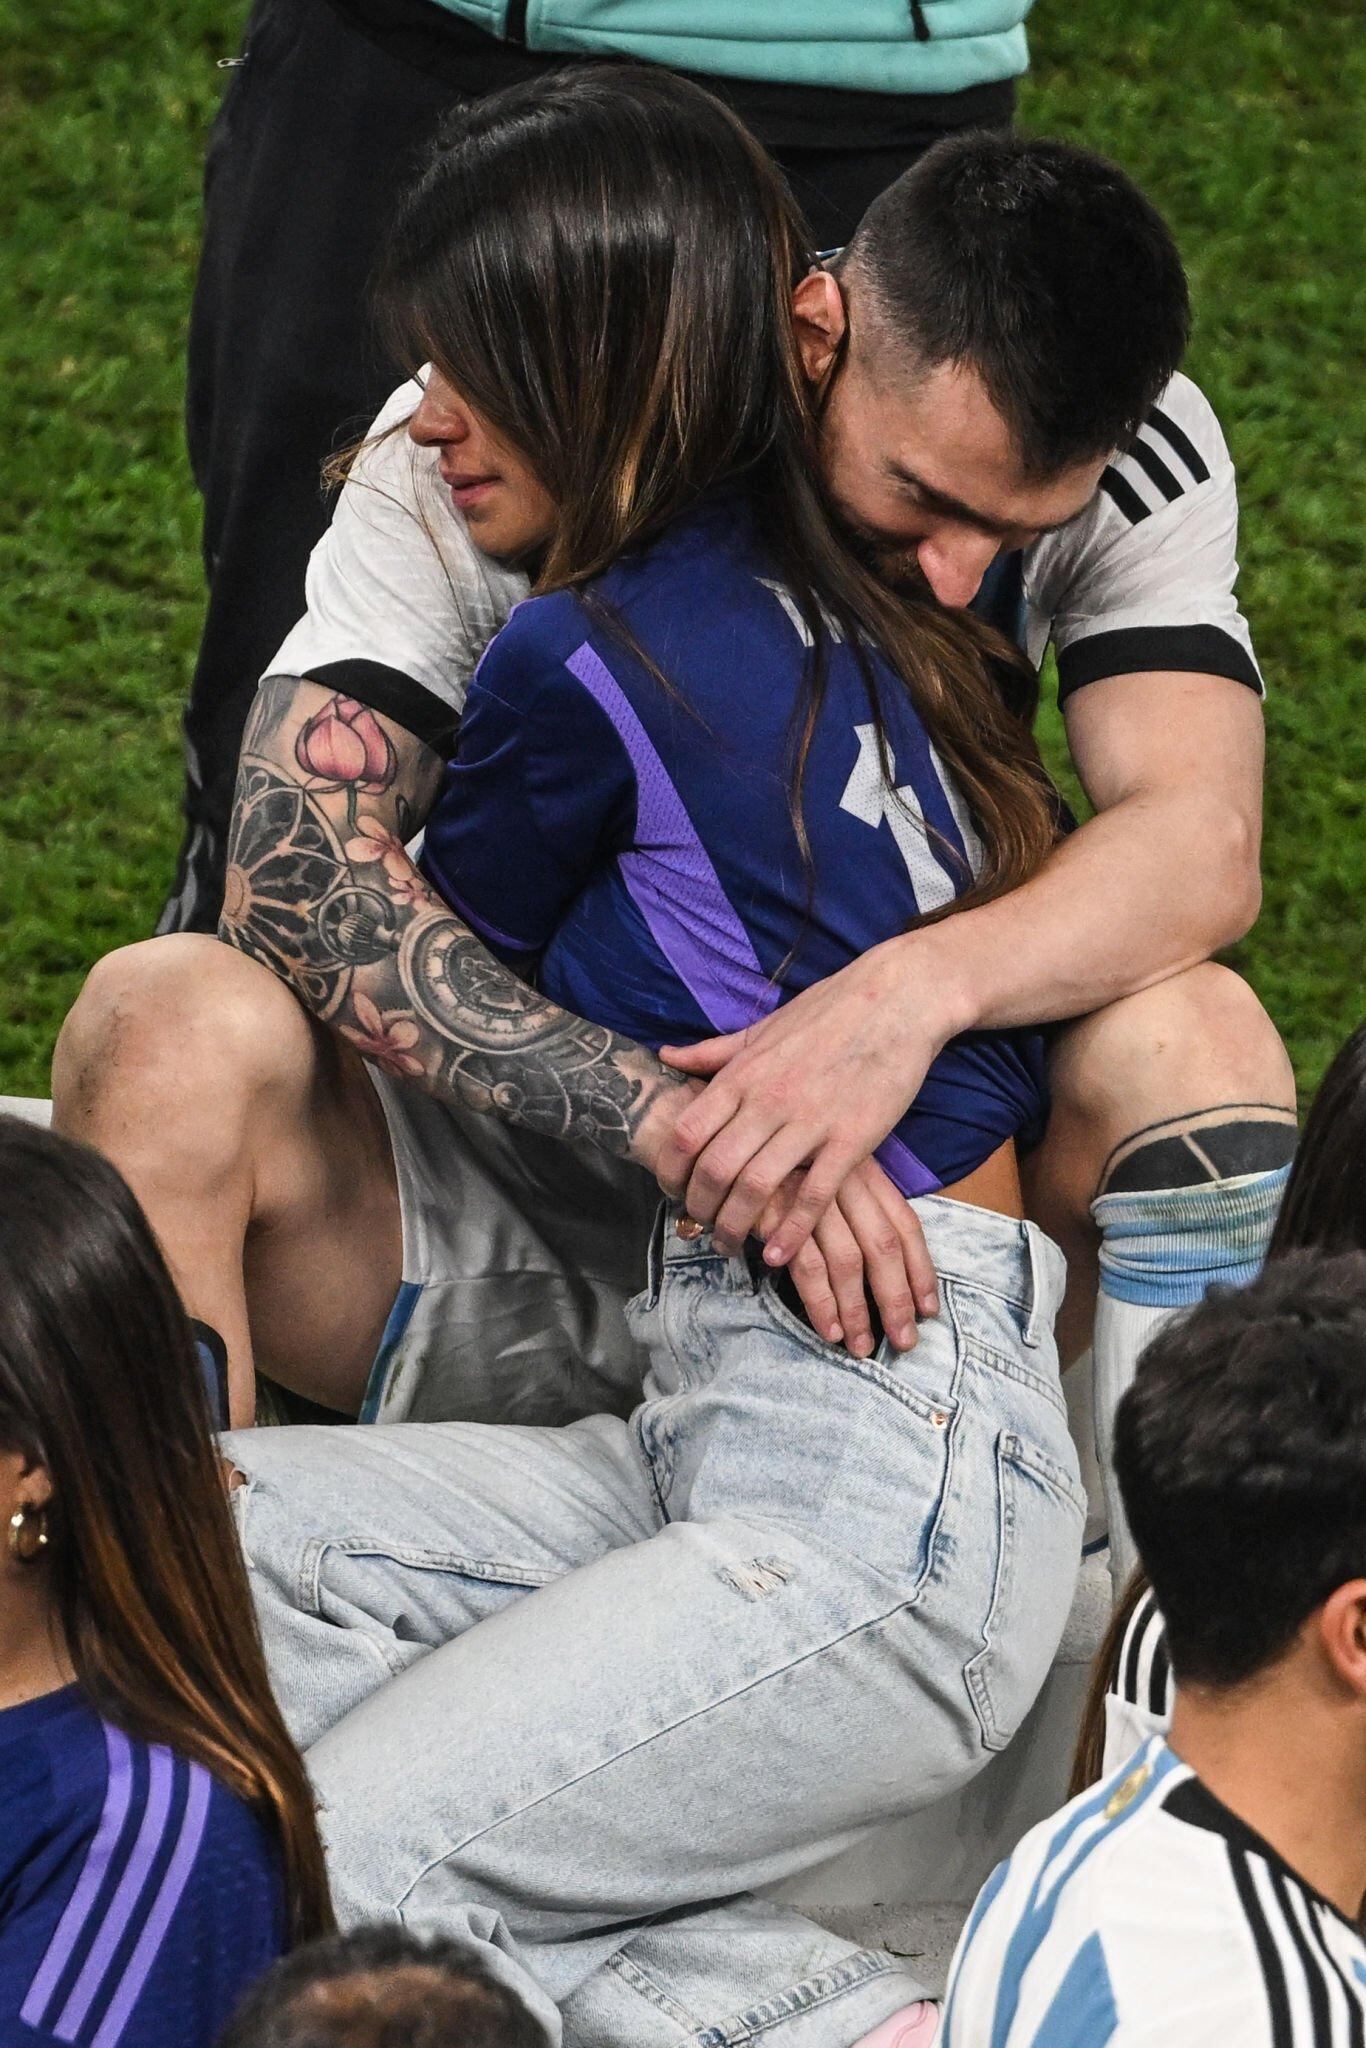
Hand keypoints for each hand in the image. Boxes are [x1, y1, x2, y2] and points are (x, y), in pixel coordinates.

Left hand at [657, 937, 967, 1264]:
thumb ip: (713, 1052)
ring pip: (756, 1187)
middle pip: (714, 1169)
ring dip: (736, 1226)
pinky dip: (791, 1230)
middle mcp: (768, 1099)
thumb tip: (665, 1055)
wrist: (897, 999)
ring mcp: (810, 1120)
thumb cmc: (828, 1012)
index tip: (671, 1192)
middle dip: (699, 1209)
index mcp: (742, 1074)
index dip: (670, 1171)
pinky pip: (814, 1195)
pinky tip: (778, 1255)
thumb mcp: (762, 1029)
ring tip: (732, 1246)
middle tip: (699, 1228)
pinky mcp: (852, 1139)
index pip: (686, 1133)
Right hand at [762, 1157, 938, 1355]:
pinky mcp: (778, 1213)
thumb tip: (882, 1270)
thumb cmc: (779, 1169)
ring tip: (861, 1347)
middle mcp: (845, 1181)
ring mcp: (812, 1196)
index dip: (920, 1269)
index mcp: (864, 1172)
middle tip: (904, 1341)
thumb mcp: (826, 1178)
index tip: (928, 1309)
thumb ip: (854, 1212)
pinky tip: (829, 1329)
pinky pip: (807, 1266)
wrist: (726, 1144)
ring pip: (848, 1261)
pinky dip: (821, 1301)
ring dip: (858, 1310)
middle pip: (884, 1246)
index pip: (905, 1224)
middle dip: (896, 1299)